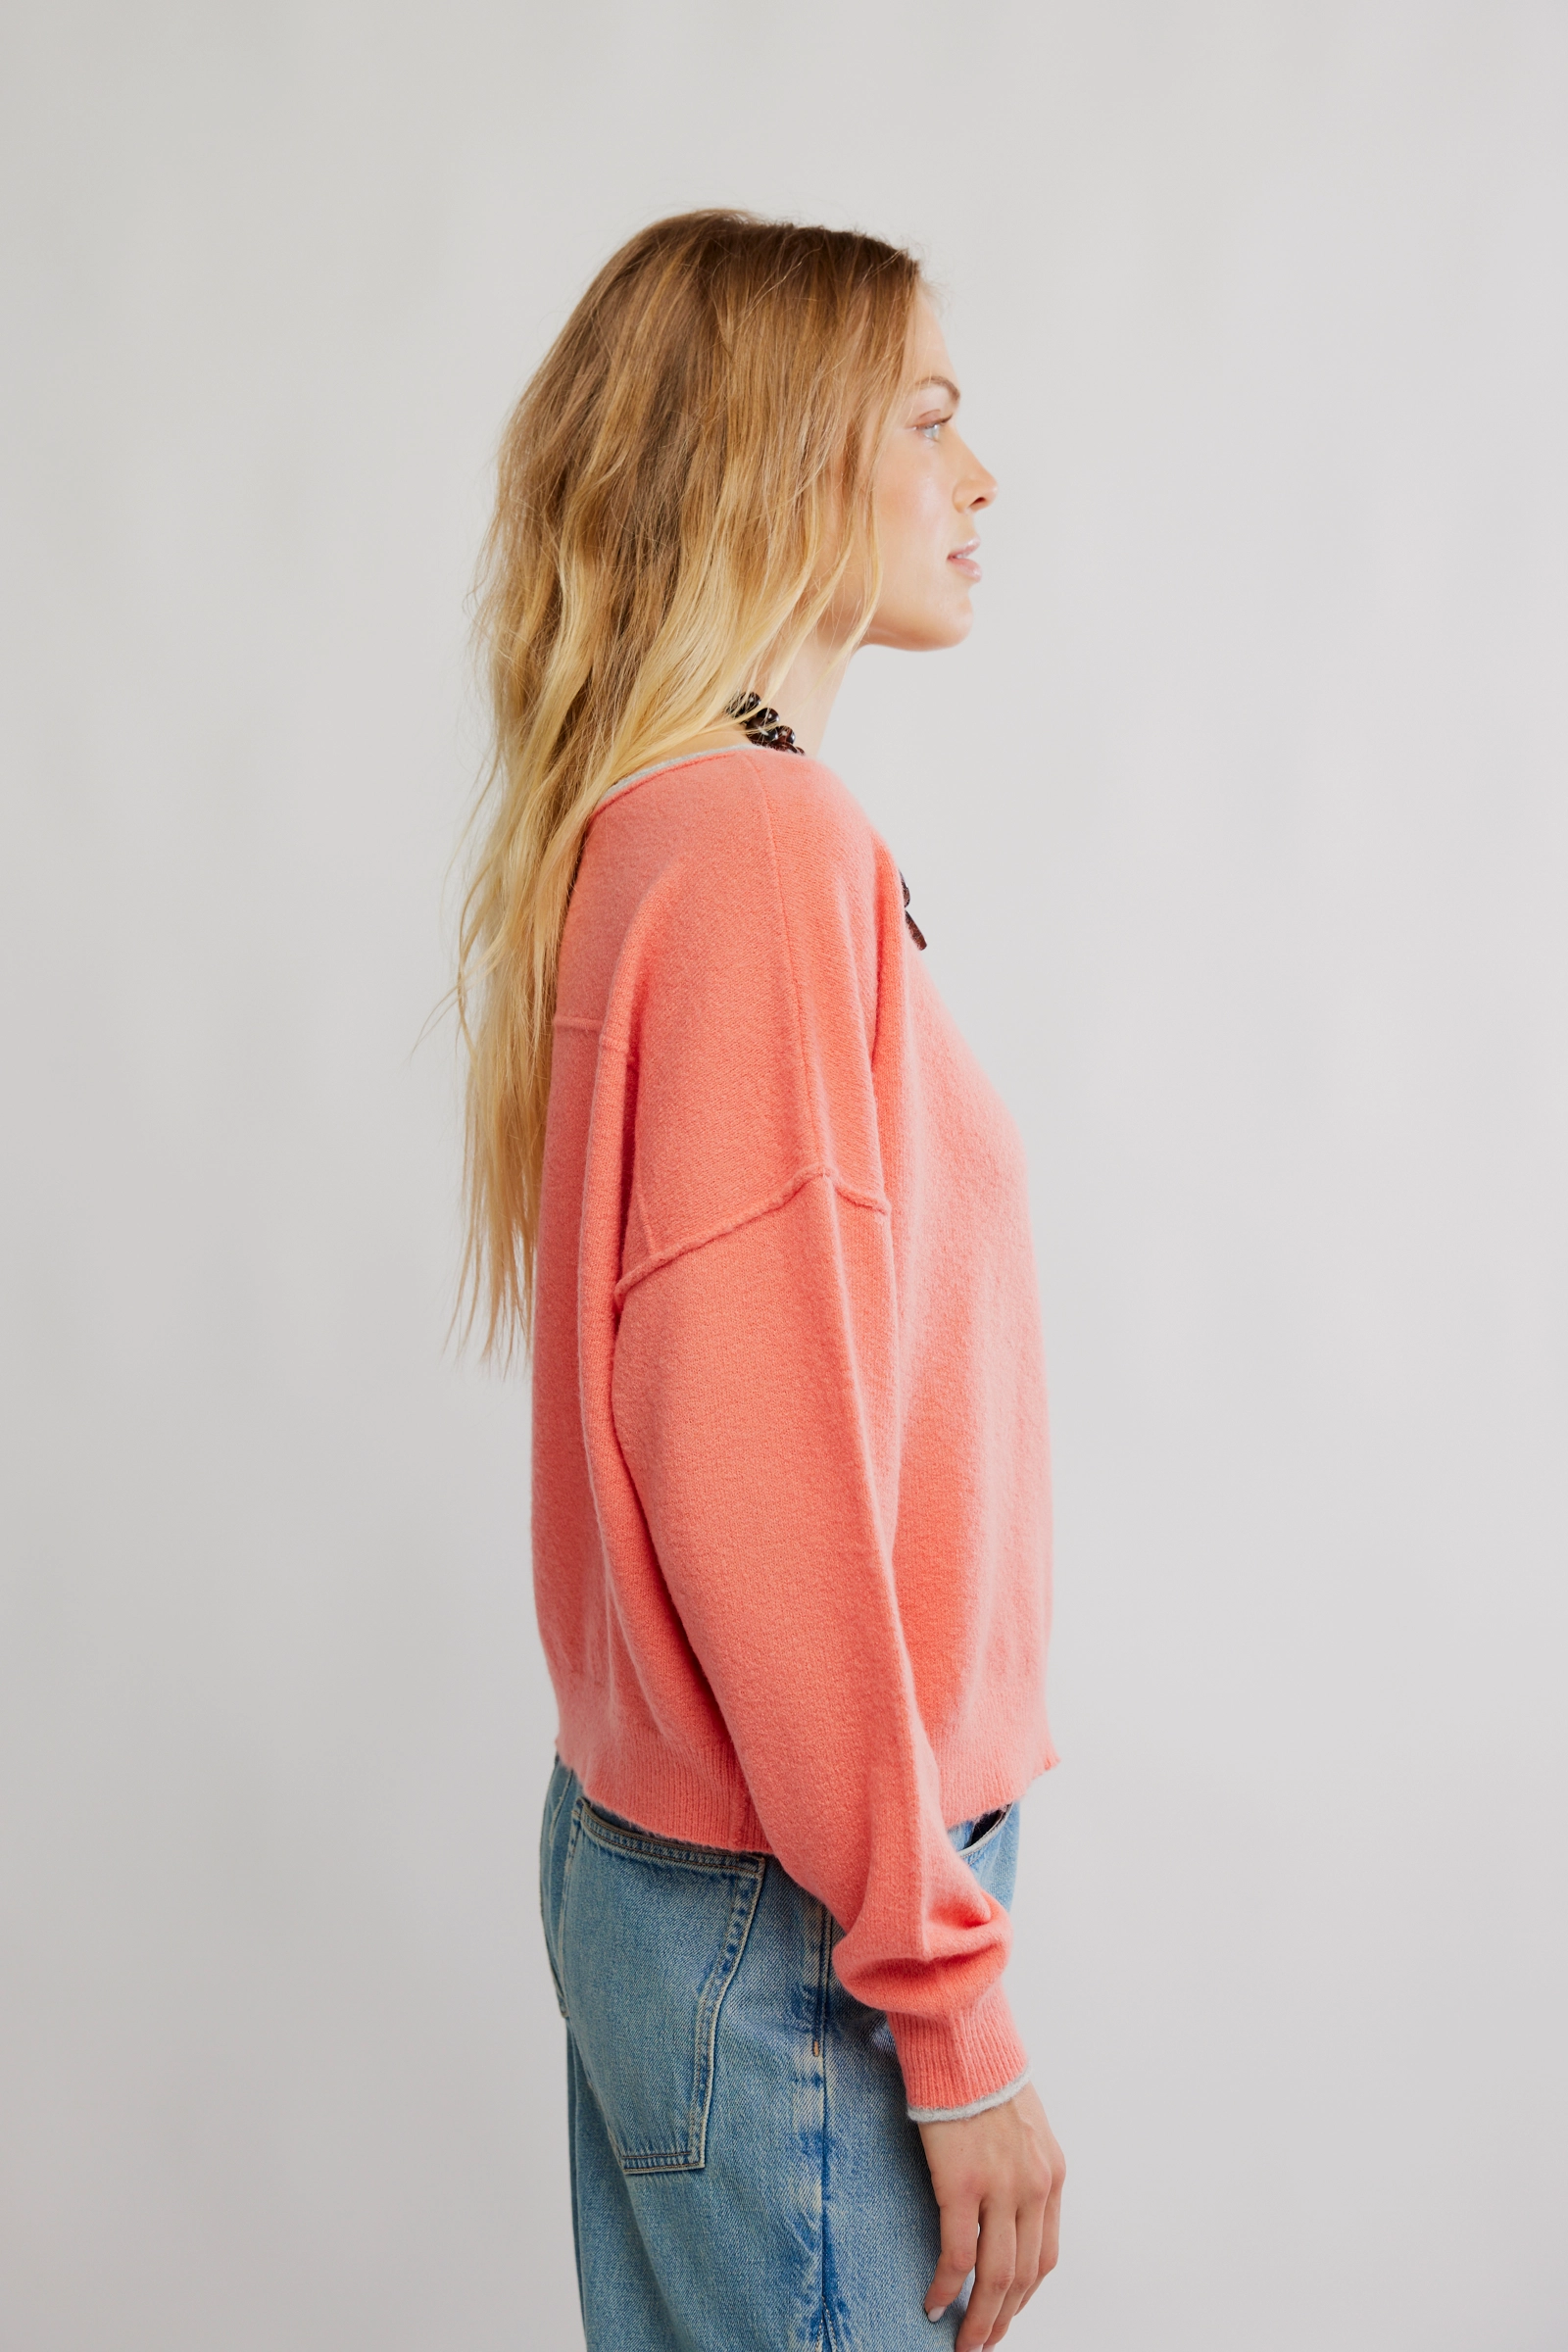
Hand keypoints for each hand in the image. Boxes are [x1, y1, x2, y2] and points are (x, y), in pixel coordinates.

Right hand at [917, 2083, 1064, 2347]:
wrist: (962, 2041)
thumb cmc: (982, 2077)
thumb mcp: (1022, 2126)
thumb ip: (1020, 2167)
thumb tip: (1004, 2203)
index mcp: (1050, 2174)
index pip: (1045, 2254)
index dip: (1025, 2292)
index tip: (1005, 2310)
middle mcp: (1034, 2186)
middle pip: (1024, 2274)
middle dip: (1004, 2316)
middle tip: (983, 2341)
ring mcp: (1001, 2186)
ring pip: (997, 2275)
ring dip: (980, 2317)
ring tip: (964, 2341)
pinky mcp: (962, 2182)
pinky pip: (958, 2254)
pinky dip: (948, 2287)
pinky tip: (934, 2303)